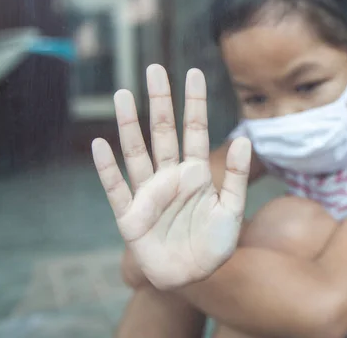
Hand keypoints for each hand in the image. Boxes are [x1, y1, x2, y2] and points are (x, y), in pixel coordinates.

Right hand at [92, 65, 251, 288]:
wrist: (192, 276)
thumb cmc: (213, 244)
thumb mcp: (233, 210)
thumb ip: (239, 176)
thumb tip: (246, 138)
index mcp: (196, 173)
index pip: (195, 131)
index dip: (194, 103)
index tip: (194, 73)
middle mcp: (170, 177)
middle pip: (164, 133)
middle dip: (160, 102)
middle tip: (155, 70)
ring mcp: (149, 194)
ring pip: (137, 152)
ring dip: (130, 125)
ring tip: (123, 94)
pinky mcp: (130, 217)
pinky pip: (116, 188)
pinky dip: (107, 168)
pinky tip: (101, 145)